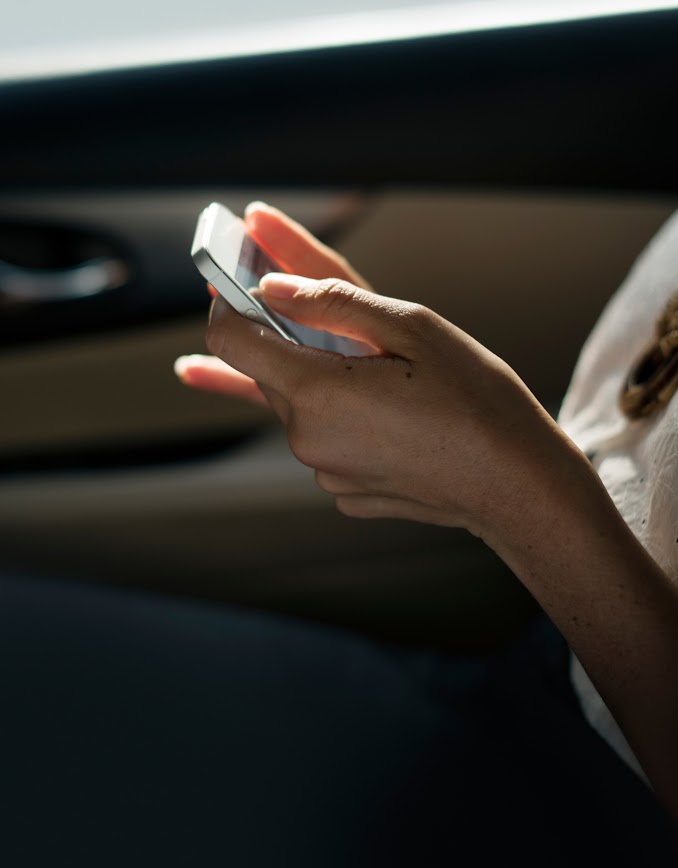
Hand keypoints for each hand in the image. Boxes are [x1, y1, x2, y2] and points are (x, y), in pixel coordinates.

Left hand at [202, 270, 562, 536]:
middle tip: (328, 315)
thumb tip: (272, 287)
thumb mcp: (410, 328)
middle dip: (288, 338)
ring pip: (300, 406)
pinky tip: (392, 414)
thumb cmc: (474, 400)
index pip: (229, 338)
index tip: (242, 280)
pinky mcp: (345, 490)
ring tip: (380, 373)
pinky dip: (344, 419)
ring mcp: (325, 470)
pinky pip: (327, 440)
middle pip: (268, 371)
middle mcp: (308, 438)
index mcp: (316, 391)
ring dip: (322, 380)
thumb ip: (331, 302)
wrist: (514, 481)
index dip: (229, 302)